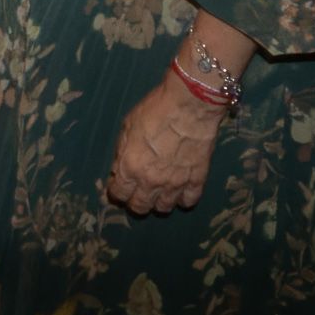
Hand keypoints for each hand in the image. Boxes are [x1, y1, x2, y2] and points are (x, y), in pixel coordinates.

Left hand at [105, 66, 226, 215]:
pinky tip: (181, 190)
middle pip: (140, 207)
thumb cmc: (154, 110)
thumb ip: (122, 152)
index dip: (117, 191)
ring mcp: (175, 184)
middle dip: (136, 202)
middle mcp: (150, 182)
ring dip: (159, 202)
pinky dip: (183, 198)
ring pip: (164, 208)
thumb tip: (119, 169)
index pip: (119, 194)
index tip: (119, 186)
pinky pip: (189, 201)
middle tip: (138, 192)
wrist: (189, 106)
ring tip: (160, 192)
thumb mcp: (127, 127)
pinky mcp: (196, 180)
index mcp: (130, 168)